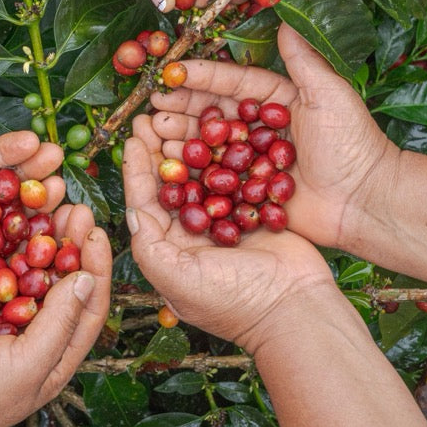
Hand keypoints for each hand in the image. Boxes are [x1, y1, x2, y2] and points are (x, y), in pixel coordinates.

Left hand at [0, 131, 64, 364]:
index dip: (7, 153)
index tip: (33, 141)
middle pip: (5, 195)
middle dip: (33, 176)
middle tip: (58, 159)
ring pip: (14, 230)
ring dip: (41, 210)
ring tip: (63, 191)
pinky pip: (10, 271)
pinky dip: (35, 255)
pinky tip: (57, 236)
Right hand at [0, 204, 110, 426]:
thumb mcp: (27, 362)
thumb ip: (59, 321)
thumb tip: (87, 279)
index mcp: (57, 357)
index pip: (90, 306)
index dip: (97, 268)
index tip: (95, 232)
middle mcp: (35, 338)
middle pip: (62, 283)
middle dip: (70, 245)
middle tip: (73, 208)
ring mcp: (2, 323)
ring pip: (29, 272)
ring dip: (39, 241)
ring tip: (45, 207)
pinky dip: (2, 248)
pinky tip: (5, 220)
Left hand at [124, 114, 330, 352]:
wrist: (295, 308)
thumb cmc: (234, 302)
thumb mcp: (179, 280)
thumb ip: (150, 247)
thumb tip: (131, 211)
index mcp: (170, 251)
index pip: (145, 204)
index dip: (137, 170)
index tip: (132, 139)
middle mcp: (194, 234)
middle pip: (170, 184)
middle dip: (158, 151)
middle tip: (150, 117)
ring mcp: (224, 221)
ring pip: (200, 176)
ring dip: (188, 147)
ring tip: (179, 117)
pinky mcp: (253, 211)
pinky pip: (234, 177)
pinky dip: (224, 154)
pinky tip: (218, 129)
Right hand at [147, 24, 395, 250]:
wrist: (367, 201)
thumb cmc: (353, 144)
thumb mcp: (330, 93)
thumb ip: (303, 59)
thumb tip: (285, 17)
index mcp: (277, 100)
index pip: (232, 82)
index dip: (201, 76)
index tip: (172, 72)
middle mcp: (260, 128)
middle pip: (213, 112)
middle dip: (181, 106)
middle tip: (152, 104)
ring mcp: (251, 161)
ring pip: (208, 145)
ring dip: (180, 137)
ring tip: (154, 131)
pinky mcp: (248, 192)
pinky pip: (215, 181)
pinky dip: (190, 173)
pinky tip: (167, 165)